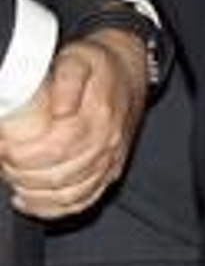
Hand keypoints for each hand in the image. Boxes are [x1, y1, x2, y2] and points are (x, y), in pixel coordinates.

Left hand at [0, 29, 147, 218]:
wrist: (130, 69)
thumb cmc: (100, 66)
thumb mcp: (79, 57)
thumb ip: (67, 79)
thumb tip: (59, 109)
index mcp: (100, 115)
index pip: (58, 148)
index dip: (24, 154)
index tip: (4, 146)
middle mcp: (108, 142)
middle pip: (60, 175)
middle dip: (22, 173)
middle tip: (4, 160)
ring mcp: (111, 159)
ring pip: (70, 193)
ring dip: (35, 192)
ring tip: (13, 178)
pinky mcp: (110, 171)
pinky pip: (83, 200)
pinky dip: (54, 208)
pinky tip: (30, 200)